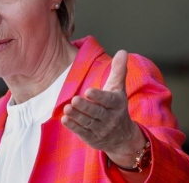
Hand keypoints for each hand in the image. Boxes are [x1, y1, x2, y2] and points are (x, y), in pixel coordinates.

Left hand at [61, 50, 146, 167]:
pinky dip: (74, 127)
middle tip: (73, 100)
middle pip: (97, 113)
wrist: (123, 137)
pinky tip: (64, 119)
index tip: (88, 91)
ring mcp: (101, 130)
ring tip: (67, 108)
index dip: (99, 96)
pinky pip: (83, 133)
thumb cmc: (117, 107)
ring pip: (88, 123)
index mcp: (117, 104)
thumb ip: (118, 71)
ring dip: (77, 116)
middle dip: (85, 107)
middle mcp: (110, 118)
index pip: (108, 100)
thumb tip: (123, 51)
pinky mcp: (92, 138)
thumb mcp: (118, 89)